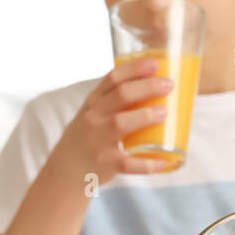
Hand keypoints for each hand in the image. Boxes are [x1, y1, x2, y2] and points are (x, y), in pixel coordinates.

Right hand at [50, 58, 176, 185]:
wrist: (65, 171)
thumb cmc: (88, 138)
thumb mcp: (94, 114)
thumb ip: (116, 102)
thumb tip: (157, 90)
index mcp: (93, 102)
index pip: (113, 78)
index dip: (135, 69)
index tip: (156, 63)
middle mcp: (93, 118)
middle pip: (121, 95)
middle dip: (147, 87)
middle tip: (169, 85)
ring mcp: (98, 141)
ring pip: (120, 123)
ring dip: (144, 116)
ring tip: (164, 112)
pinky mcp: (105, 163)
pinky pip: (128, 163)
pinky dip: (147, 163)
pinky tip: (164, 160)